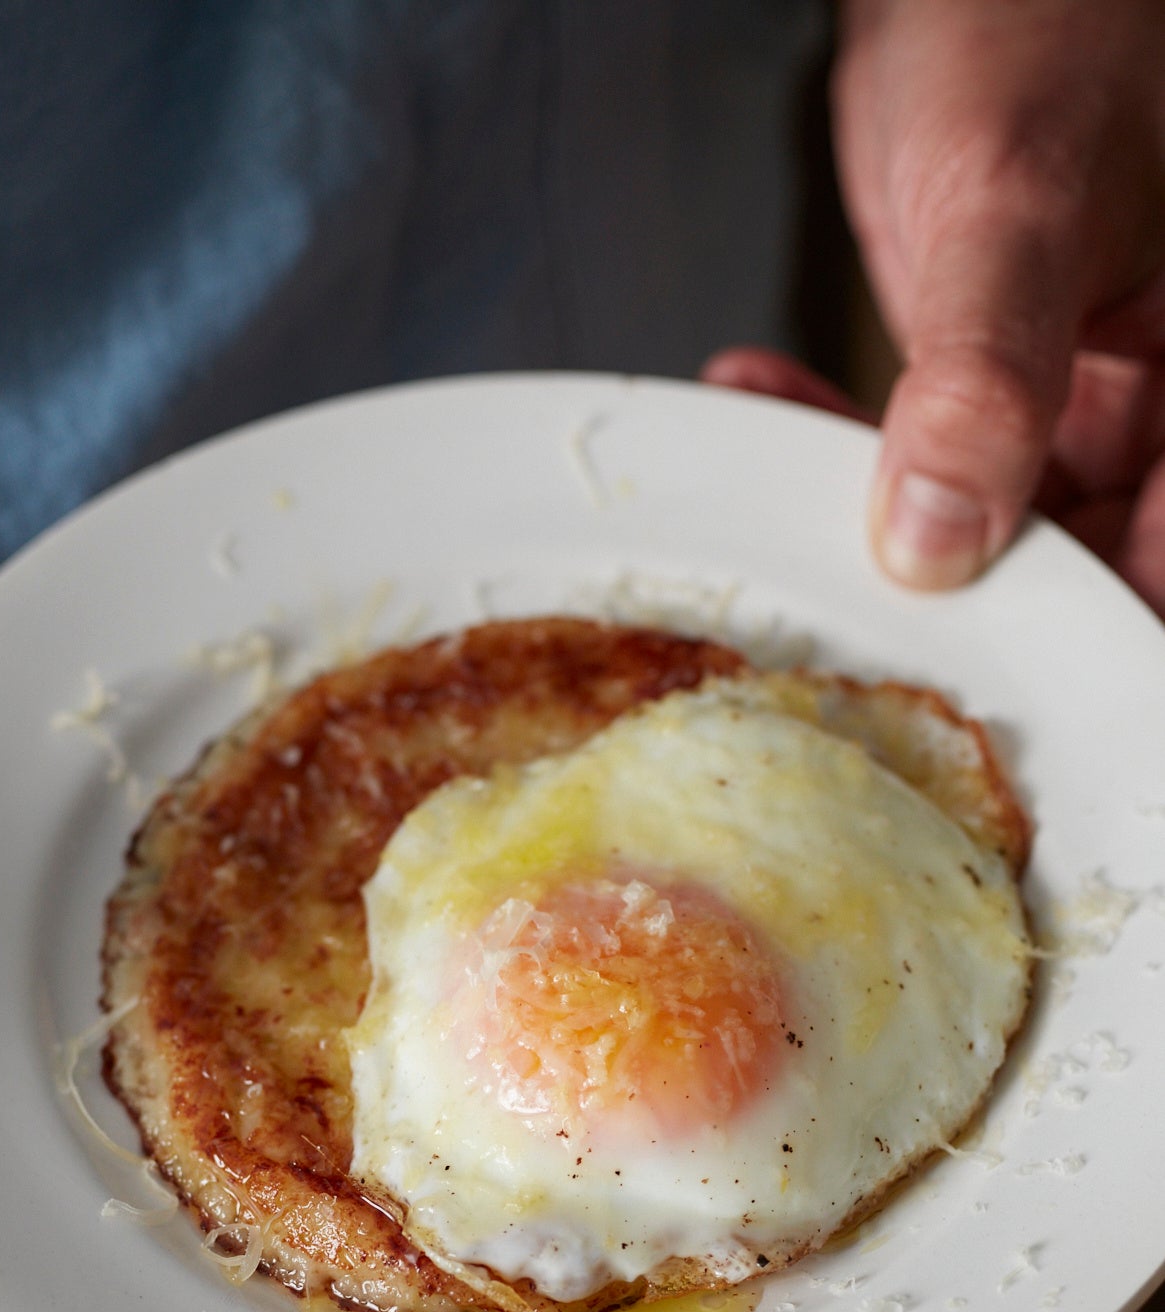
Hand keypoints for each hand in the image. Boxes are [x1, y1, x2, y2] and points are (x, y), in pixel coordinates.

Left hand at [711, 0, 1164, 615]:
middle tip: (845, 592)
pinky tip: (767, 399)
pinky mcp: (1001, 381)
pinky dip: (843, 437)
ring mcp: (1082, 396)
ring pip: (989, 519)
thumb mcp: (1021, 200)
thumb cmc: (1046, 20)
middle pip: (1080, 560)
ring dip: (872, 506)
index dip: (1089, 632)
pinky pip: (928, 451)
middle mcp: (1161, 402)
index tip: (973, 665)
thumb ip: (987, 375)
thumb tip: (940, 541)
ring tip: (776, 479)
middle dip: (954, 582)